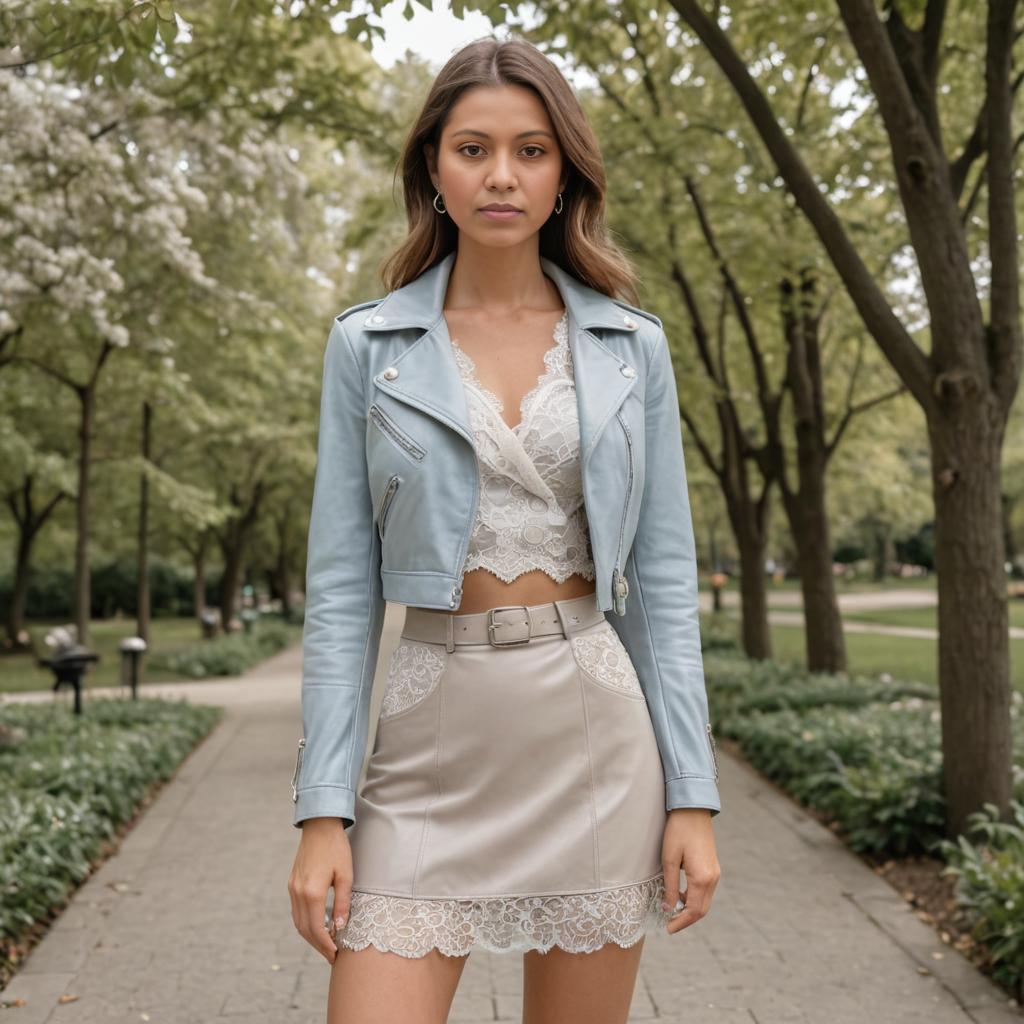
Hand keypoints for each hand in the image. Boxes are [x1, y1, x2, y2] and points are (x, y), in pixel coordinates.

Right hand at [288, 817, 352, 962]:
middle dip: (318, 945)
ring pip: (298, 922)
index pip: (317, 929)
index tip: (335, 955)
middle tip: (331, 955)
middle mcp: (298, 893)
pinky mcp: (292, 883)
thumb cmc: (337, 848)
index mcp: (312, 892)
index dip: (325, 945)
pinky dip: (305, 923)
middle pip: (304, 929)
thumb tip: (340, 926)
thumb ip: (343, 902)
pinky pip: (296, 911)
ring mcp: (292, 888)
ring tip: (326, 943)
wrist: (319, 825)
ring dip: (310, 936)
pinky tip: (317, 925)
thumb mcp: (346, 874)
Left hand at [661, 808, 719, 934]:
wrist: (692, 809)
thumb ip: (670, 886)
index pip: (694, 910)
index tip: (668, 929)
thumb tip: (668, 908)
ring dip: (690, 909)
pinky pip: (705, 890)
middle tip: (669, 924)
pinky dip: (694, 898)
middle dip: (686, 919)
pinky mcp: (713, 867)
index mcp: (702, 878)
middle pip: (702, 910)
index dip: (681, 922)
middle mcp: (713, 878)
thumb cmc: (678, 831)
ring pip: (705, 901)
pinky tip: (681, 895)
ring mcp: (715, 872)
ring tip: (672, 910)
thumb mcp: (669, 859)